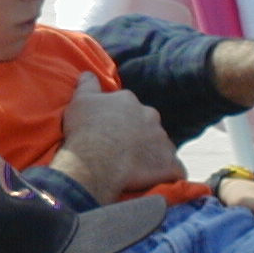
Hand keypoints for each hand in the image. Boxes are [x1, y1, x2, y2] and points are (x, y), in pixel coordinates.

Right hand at [54, 74, 185, 203]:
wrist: (96, 161)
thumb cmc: (86, 130)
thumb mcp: (80, 101)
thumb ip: (87, 85)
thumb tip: (88, 73)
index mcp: (129, 101)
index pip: (128, 108)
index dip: (119, 120)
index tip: (109, 131)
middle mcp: (150, 116)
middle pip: (148, 125)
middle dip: (139, 135)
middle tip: (121, 149)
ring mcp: (163, 140)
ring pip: (161, 146)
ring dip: (151, 155)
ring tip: (134, 168)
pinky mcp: (170, 164)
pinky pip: (173, 169)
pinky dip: (166, 173)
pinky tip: (154, 179)